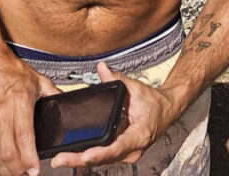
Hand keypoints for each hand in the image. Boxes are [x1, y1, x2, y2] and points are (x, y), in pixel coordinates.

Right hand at [0, 56, 59, 175]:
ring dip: (5, 169)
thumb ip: (54, 96)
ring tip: (17, 173)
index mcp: (18, 102)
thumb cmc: (12, 72)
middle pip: (6, 153)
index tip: (35, 170)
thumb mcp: (39, 81)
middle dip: (17, 170)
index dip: (29, 158)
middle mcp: (1, 114)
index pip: (23, 137)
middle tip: (27, 175)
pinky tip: (6, 161)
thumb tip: (66, 109)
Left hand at [49, 61, 176, 168]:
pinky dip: (89, 157)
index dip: (99, 153)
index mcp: (139, 134)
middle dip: (80, 159)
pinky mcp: (123, 153)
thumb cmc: (155, 102)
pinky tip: (74, 156)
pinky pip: (105, 157)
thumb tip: (102, 68)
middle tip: (60, 160)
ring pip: (103, 161)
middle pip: (105, 158)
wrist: (168, 109)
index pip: (116, 147)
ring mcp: (128, 153)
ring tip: (61, 159)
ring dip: (82, 160)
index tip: (84, 156)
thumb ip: (117, 79)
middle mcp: (134, 149)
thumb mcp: (137, 89)